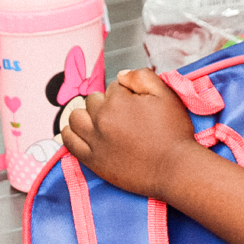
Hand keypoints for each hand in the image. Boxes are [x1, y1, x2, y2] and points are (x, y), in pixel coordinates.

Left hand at [62, 68, 196, 198]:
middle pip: (93, 100)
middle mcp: (101, 119)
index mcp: (117, 101)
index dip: (127, 93)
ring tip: (102, 121)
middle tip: (125, 115)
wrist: (174, 167)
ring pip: (76, 117)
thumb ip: (142, 76)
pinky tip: (81, 132)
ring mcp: (94, 140)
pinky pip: (69, 142)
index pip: (114, 87)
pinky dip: (71, 133)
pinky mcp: (92, 160)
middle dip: (107, 103)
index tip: (138, 105)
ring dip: (87, 115)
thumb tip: (121, 75)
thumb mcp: (166, 94)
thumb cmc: (173, 131)